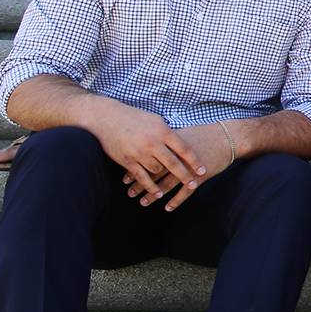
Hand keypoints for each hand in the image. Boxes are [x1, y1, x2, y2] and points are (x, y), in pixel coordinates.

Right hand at [92, 105, 209, 204]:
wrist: (107, 118)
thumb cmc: (135, 117)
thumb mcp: (156, 120)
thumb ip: (169, 133)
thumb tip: (183, 145)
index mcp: (163, 131)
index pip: (184, 149)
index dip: (194, 161)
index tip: (202, 170)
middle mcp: (153, 143)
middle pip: (174, 164)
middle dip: (185, 176)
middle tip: (194, 183)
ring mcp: (140, 153)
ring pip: (158, 171)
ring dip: (165, 178)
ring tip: (175, 187)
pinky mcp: (127, 160)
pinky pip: (142, 177)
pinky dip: (151, 187)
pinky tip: (158, 194)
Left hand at [123, 121, 238, 210]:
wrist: (227, 137)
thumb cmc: (205, 134)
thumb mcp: (181, 134)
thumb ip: (165, 141)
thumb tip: (151, 145)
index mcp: (168, 146)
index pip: (147, 161)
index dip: (135, 171)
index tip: (125, 179)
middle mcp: (175, 158)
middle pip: (153, 174)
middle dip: (140, 185)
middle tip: (129, 193)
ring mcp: (187, 168)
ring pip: (166, 185)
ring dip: (153, 195)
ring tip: (143, 202)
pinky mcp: (199, 176)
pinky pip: (185, 192)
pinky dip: (176, 201)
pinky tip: (167, 208)